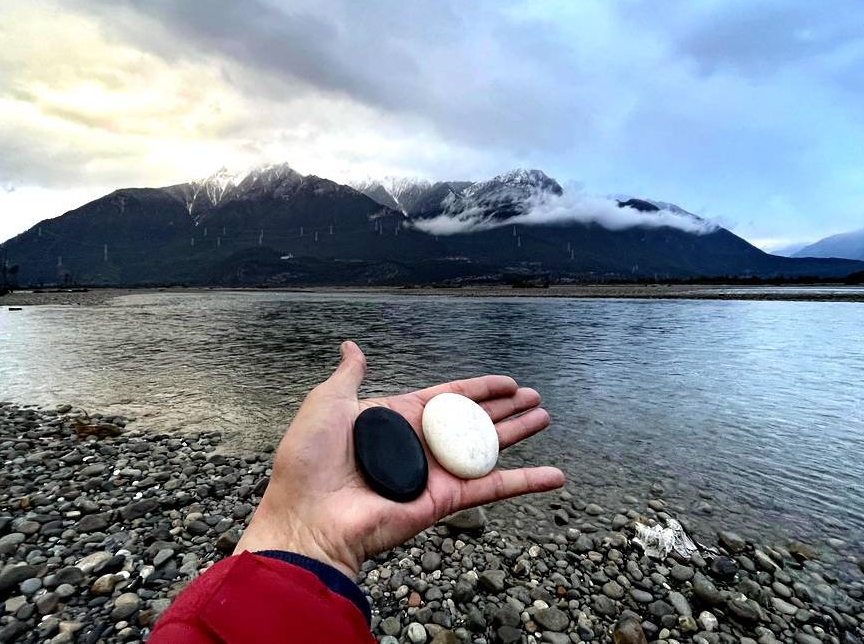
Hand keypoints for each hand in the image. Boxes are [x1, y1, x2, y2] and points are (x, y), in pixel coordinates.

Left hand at [235, 341, 563, 576]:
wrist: (308, 517)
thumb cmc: (310, 461)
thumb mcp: (328, 403)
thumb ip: (349, 375)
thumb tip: (352, 346)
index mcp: (396, 420)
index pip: (448, 398)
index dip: (478, 388)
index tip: (505, 382)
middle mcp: (420, 446)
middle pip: (474, 421)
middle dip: (505, 408)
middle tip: (534, 397)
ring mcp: (435, 474)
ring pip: (489, 449)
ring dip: (519, 434)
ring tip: (546, 417)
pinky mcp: (445, 500)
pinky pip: (493, 486)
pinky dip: (526, 482)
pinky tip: (555, 475)